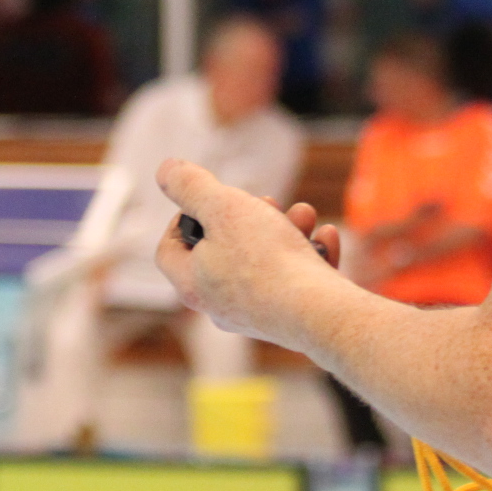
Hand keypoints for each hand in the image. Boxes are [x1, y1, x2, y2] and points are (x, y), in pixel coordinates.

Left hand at [153, 159, 340, 347]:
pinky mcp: (291, 320)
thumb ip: (191, 186)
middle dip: (249, 217)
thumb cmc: (267, 261)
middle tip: (266, 203)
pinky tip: (325, 238)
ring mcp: (257, 316)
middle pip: (223, 250)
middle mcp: (220, 307)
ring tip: (303, 214)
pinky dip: (309, 255)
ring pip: (264, 263)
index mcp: (193, 284)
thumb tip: (166, 170)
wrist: (319, 314)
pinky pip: (295, 281)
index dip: (183, 217)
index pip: (169, 249)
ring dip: (286, 230)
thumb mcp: (222, 207)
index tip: (209, 199)